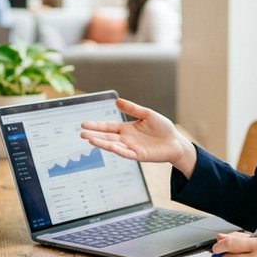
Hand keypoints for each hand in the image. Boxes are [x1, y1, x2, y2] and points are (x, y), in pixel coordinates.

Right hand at [80, 98, 197, 174]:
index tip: (84, 124)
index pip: (108, 127)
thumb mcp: (147, 114)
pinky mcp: (139, 155)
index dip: (96, 125)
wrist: (176, 141)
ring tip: (89, 139)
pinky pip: (126, 153)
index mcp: (127, 129)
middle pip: (107, 137)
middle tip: (81, 133)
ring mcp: (131, 148)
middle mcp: (126, 139)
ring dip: (101, 143)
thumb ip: (133, 109)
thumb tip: (117, 101)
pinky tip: (110, 146)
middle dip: (94, 135)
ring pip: (113, 145)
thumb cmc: (163, 128)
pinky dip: (118, 150)